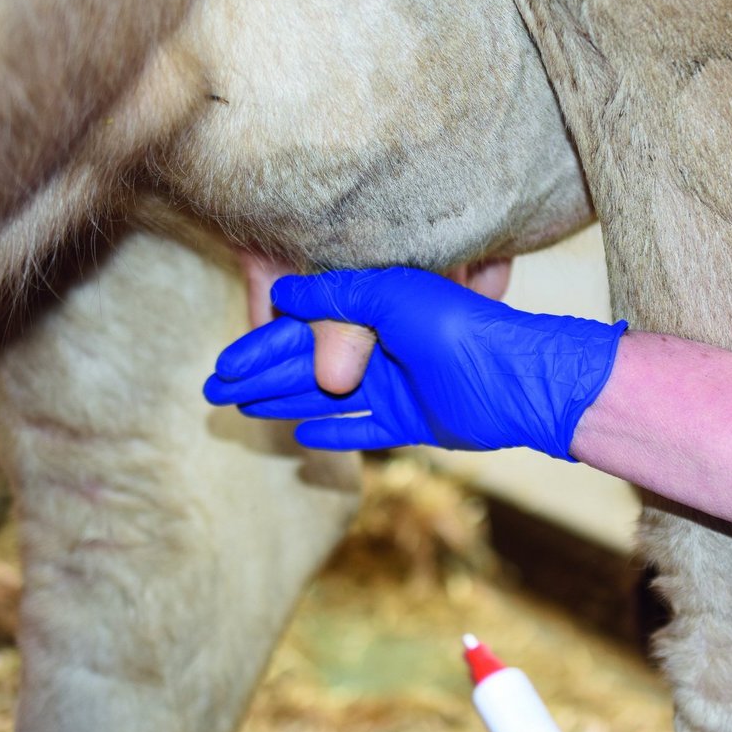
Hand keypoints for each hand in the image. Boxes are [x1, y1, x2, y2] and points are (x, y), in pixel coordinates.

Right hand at [203, 268, 626, 459]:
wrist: (516, 378)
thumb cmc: (456, 327)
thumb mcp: (391, 295)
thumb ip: (337, 296)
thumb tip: (284, 296)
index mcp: (373, 308)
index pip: (302, 328)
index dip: (261, 347)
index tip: (223, 365)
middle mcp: (380, 345)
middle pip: (306, 364)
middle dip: (261, 377)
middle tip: (214, 394)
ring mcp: (395, 383)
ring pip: (325, 396)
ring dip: (284, 402)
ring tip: (244, 411)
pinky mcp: (411, 419)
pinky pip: (361, 428)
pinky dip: (333, 432)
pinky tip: (302, 437)